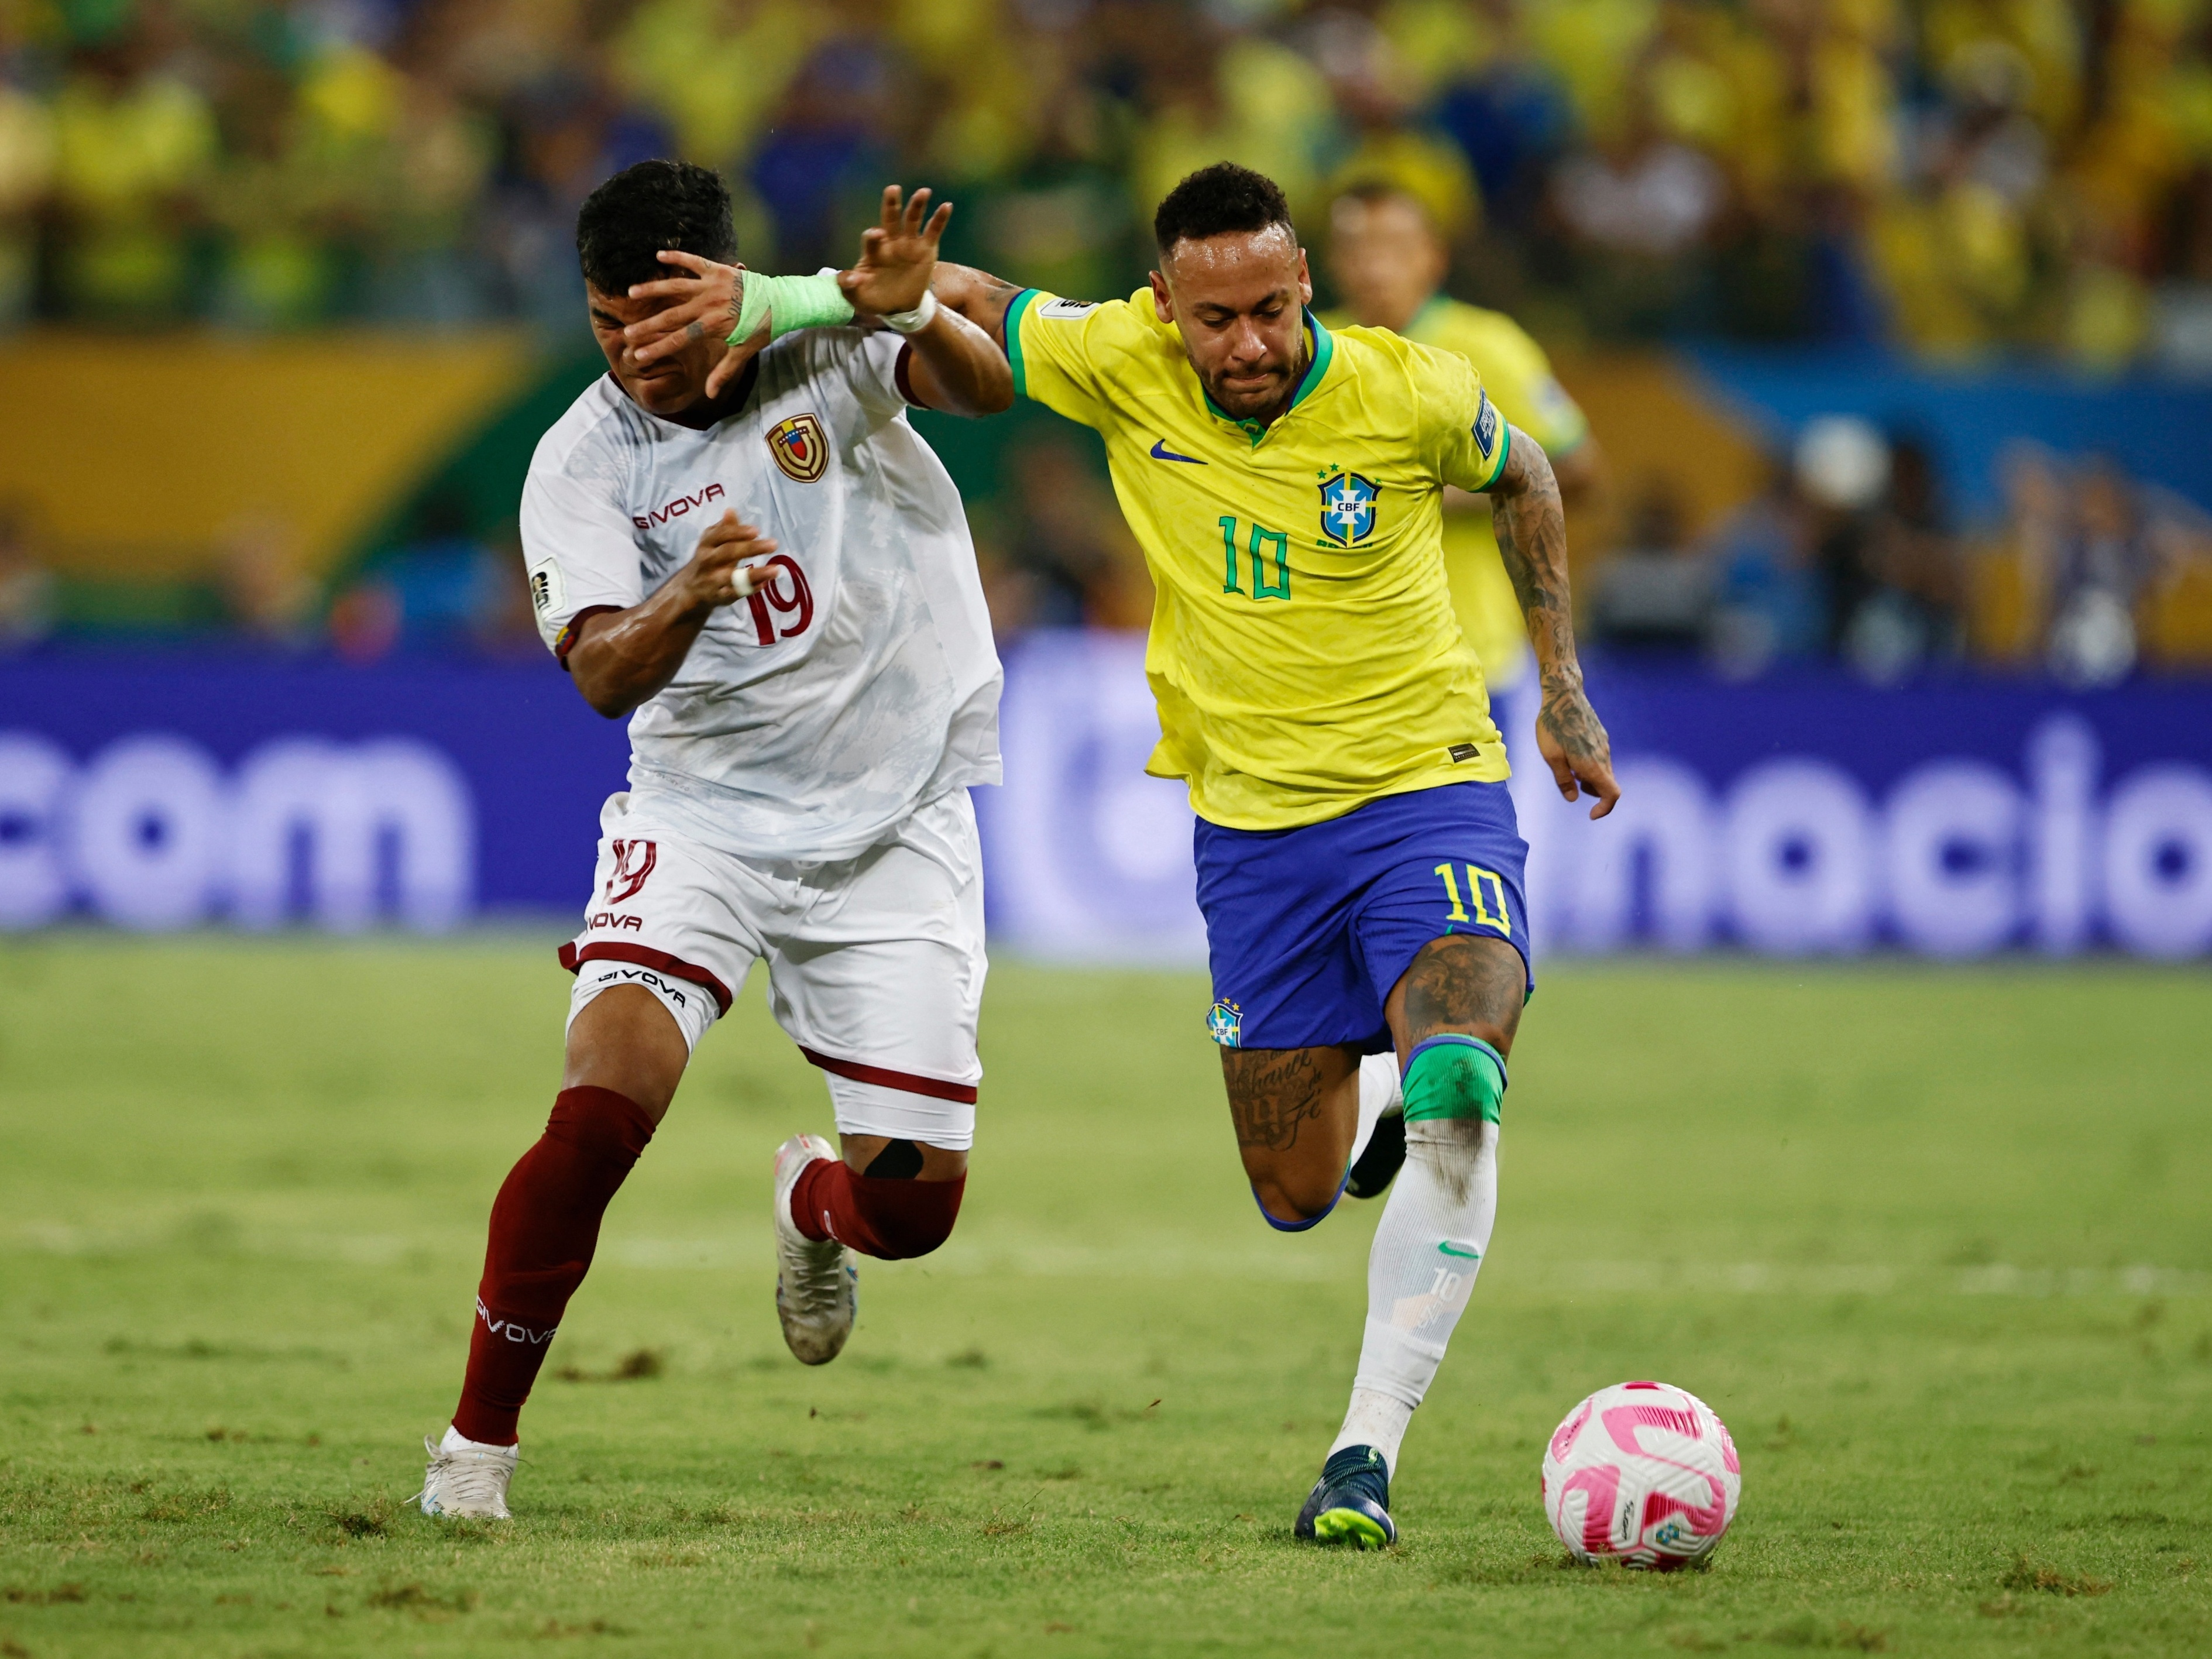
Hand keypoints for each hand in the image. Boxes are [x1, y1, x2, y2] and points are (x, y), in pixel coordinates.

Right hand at [623, 252, 768, 397]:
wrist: (782, 302)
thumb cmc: (762, 329)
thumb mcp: (744, 353)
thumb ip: (724, 372)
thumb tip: (709, 395)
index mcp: (713, 326)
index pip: (679, 340)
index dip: (658, 349)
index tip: (640, 355)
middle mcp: (709, 305)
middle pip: (671, 317)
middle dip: (648, 326)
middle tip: (627, 334)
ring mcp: (712, 285)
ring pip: (676, 286)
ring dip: (653, 289)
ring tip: (631, 292)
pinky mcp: (718, 269)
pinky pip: (693, 260)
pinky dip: (677, 257)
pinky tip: (658, 255)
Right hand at [673, 511, 776, 614]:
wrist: (690, 588)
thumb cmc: (708, 559)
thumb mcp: (711, 542)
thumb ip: (724, 528)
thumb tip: (731, 510)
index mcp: (707, 544)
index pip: (721, 535)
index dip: (738, 532)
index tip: (756, 530)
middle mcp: (708, 561)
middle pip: (729, 553)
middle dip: (751, 548)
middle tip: (774, 544)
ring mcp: (713, 580)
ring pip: (734, 577)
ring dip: (756, 574)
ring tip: (776, 570)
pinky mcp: (720, 596)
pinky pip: (736, 593)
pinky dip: (750, 589)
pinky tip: (765, 584)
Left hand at [838, 185, 951, 317]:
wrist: (900, 307)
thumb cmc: (876, 298)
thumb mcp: (859, 297)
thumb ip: (848, 287)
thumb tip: (846, 278)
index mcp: (874, 251)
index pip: (871, 238)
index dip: (872, 235)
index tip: (876, 234)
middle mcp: (891, 242)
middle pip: (890, 218)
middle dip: (891, 204)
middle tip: (893, 189)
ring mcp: (909, 244)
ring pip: (912, 219)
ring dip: (917, 205)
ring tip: (924, 192)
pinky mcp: (926, 249)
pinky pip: (933, 231)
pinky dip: (940, 218)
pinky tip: (946, 206)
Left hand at [1535, 677, 1620, 818]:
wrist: (1564, 695)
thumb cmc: (1553, 726)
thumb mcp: (1551, 757)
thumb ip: (1564, 780)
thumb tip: (1573, 799)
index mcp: (1593, 765)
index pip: (1612, 794)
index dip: (1605, 808)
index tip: (1592, 814)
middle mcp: (1603, 756)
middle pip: (1607, 784)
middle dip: (1593, 792)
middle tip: (1572, 786)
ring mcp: (1604, 744)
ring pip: (1603, 770)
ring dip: (1591, 778)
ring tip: (1569, 770)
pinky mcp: (1600, 735)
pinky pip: (1600, 758)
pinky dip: (1590, 765)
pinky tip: (1572, 754)